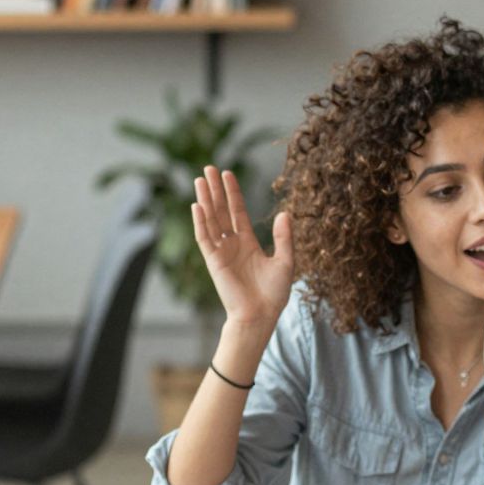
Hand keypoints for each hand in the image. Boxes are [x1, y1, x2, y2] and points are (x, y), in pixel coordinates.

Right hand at [193, 165, 293, 335]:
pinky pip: (204, 238)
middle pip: (221, 211)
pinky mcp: (213, 261)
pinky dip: (200, 222)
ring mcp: (221, 252)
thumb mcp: (286, 262)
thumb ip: (284, 238)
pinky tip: (197, 205)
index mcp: (248, 243)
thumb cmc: (273, 294)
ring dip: (205, 200)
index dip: (233, 193)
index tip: (227, 174)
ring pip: (210, 220)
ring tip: (199, 180)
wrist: (260, 316)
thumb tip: (285, 213)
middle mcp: (232, 245)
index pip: (238, 212)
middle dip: (215, 190)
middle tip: (208, 168)